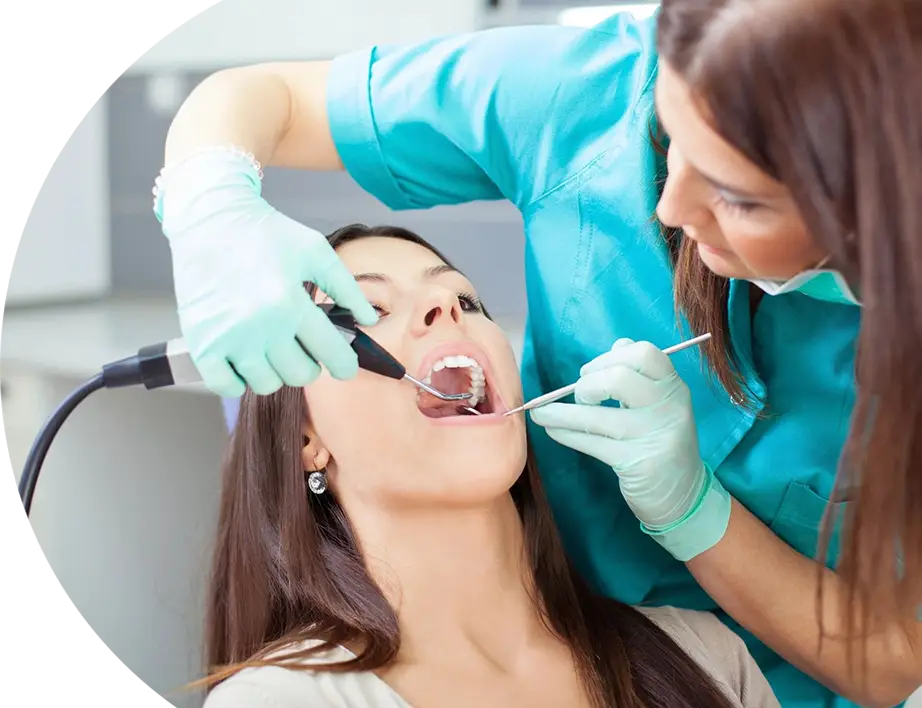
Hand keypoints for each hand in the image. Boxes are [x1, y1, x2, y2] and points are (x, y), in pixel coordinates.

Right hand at [156, 148, 377, 396]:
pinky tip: (245, 360)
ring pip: (266, 384)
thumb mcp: (314, 251)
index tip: (345, 366)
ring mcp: (227, 338)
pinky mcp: (201, 344)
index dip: (345, 364)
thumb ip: (346, 288)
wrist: (209, 220)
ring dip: (276, 371)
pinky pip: (226, 387)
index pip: (331, 353)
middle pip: (300, 375)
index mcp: (289, 301)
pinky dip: (239, 380)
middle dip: (309, 364)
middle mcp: (258, 325)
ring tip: (273, 348)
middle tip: (303, 346)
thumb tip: (368, 321)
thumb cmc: (265, 233)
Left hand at [529, 338, 730, 560]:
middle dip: (587, 384)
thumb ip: (640, 373)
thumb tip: (617, 345)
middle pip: (619, 378)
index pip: (645, 354)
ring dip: (561, 413)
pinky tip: (553, 430)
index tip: (590, 372)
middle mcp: (669, 407)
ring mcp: (655, 436)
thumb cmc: (661, 440)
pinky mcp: (637, 463)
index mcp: (673, 387)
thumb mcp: (660, 403)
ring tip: (540, 413)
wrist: (683, 495)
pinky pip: (591, 442)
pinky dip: (565, 433)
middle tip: (580, 396)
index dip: (609, 357)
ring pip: (597, 415)